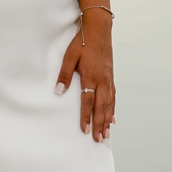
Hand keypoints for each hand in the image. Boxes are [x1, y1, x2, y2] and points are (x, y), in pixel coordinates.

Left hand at [55, 17, 115, 141]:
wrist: (99, 31)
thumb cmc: (82, 43)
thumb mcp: (69, 57)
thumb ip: (64, 75)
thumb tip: (58, 92)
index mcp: (91, 76)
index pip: (87, 101)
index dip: (86, 117)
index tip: (84, 130)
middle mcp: (102, 80)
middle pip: (101, 107)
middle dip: (99, 124)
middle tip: (99, 140)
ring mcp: (108, 79)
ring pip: (109, 104)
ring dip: (107, 120)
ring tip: (106, 134)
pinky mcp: (111, 77)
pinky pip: (113, 97)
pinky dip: (113, 109)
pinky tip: (113, 118)